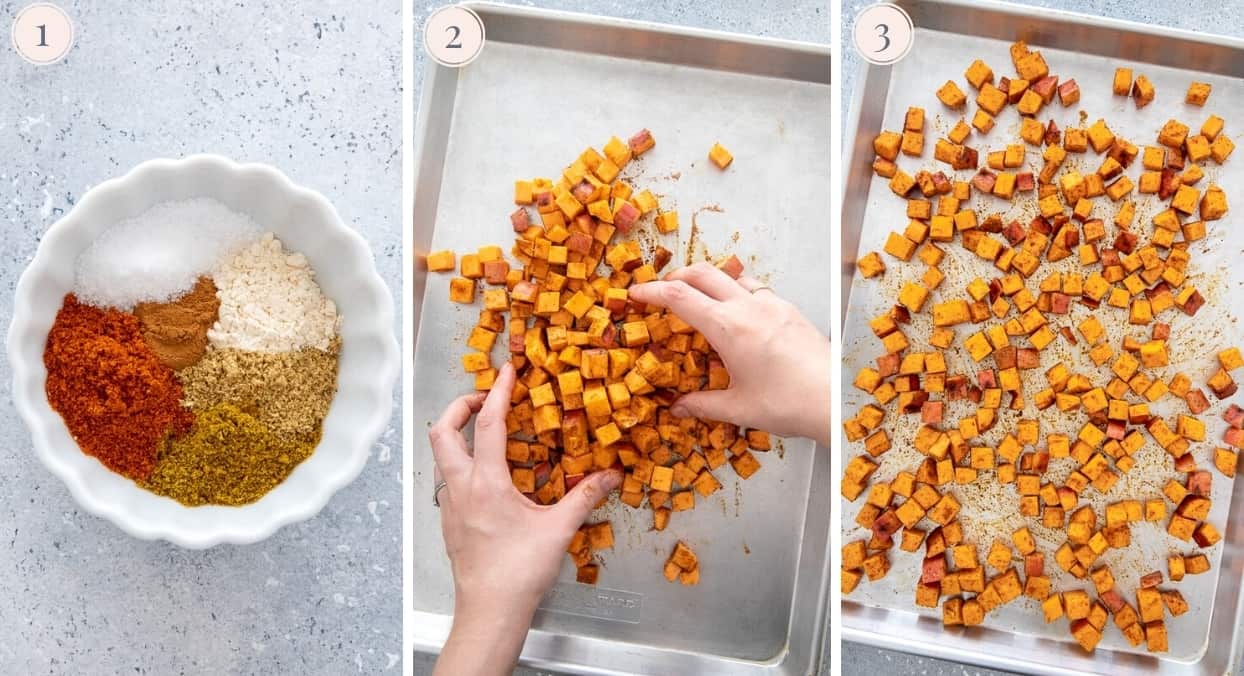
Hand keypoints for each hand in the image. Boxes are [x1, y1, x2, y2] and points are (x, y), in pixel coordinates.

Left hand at [430, 362, 621, 675]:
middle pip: (442, 430)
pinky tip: (487, 474)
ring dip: (457, 434)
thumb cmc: (519, 573)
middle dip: (459, 406)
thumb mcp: (558, 530)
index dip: (497, 392)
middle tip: (484, 398)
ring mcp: (450, 505)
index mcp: (485, 483)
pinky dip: (462, 463)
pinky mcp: (449, 521)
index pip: (486, 423)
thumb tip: (610, 476)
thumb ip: (584, 497)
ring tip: (485, 430)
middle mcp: (460, 488)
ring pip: (441, 455)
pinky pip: (448, 480)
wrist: (490, 610)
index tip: (507, 373)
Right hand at [630, 263, 830, 446]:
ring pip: (732, 276)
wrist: (835, 401)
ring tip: (700, 298)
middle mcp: (749, 307)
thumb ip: (702, 405)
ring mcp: (772, 304)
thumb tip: (677, 407)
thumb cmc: (788, 404)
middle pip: (703, 273)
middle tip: (663, 290)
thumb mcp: (737, 408)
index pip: (679, 296)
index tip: (636, 293)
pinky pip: (756, 289)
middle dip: (677, 276)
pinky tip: (739, 312)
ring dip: (709, 280)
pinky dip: (737, 291)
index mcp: (728, 327)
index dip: (652, 290)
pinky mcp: (790, 310)